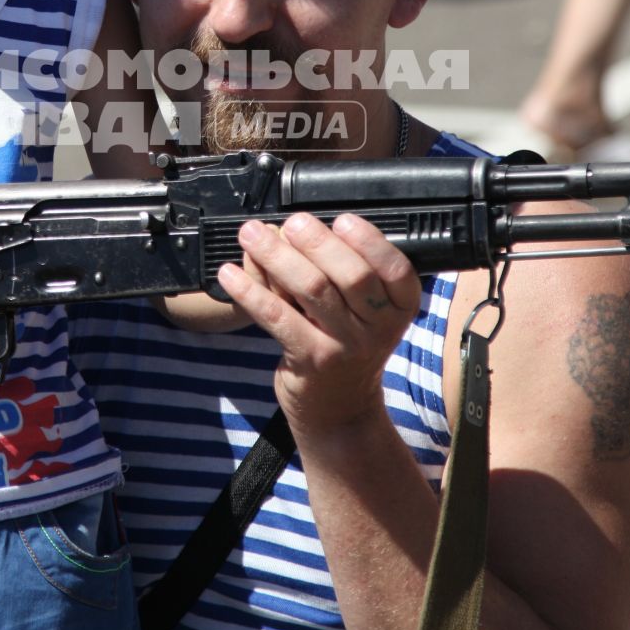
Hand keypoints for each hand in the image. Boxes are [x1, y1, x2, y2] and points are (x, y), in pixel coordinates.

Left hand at [218, 213, 421, 435]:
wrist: (339, 410)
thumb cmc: (346, 347)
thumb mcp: (362, 313)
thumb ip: (340, 273)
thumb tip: (292, 230)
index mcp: (399, 307)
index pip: (395, 268)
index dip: (369, 240)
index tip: (341, 220)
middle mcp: (379, 327)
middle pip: (352, 275)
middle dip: (317, 242)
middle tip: (290, 222)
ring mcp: (346, 346)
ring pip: (313, 289)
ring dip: (277, 256)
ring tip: (251, 235)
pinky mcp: (311, 360)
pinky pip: (277, 317)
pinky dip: (251, 291)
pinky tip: (231, 274)